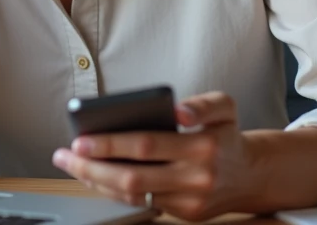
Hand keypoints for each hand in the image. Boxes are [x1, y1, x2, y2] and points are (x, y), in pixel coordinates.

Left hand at [51, 92, 257, 221]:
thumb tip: (179, 110)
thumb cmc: (226, 134)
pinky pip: (142, 203)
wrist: (251, 175)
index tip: (81, 139)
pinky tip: (96, 176)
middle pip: (132, 176)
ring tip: (73, 164)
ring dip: (97, 181)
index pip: (146, 145)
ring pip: (133, 194)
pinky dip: (115, 190)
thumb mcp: (224, 105)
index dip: (110, 144)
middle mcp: (195, 177)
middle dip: (92, 166)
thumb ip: (202, 103)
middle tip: (65, 154)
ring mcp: (189, 201)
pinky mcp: (185, 214)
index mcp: (202, 146)